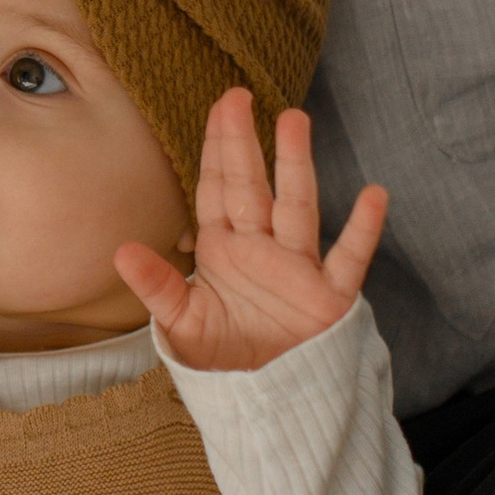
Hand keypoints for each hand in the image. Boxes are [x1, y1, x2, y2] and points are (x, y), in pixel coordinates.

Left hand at [114, 91, 388, 375]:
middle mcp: (260, 249)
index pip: (217, 188)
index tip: (219, 106)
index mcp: (223, 250)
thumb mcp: (181, 324)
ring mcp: (297, 268)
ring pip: (296, 206)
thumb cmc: (223, 356)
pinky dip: (363, 229)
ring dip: (295, 164)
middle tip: (239, 94)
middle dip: (243, 142)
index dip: (216, 148)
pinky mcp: (329, 297)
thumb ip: (157, 288)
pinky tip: (374, 195)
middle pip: (251, 185)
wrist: (265, 400)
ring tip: (294, 120)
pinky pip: (349, 258)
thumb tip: (120, 252)